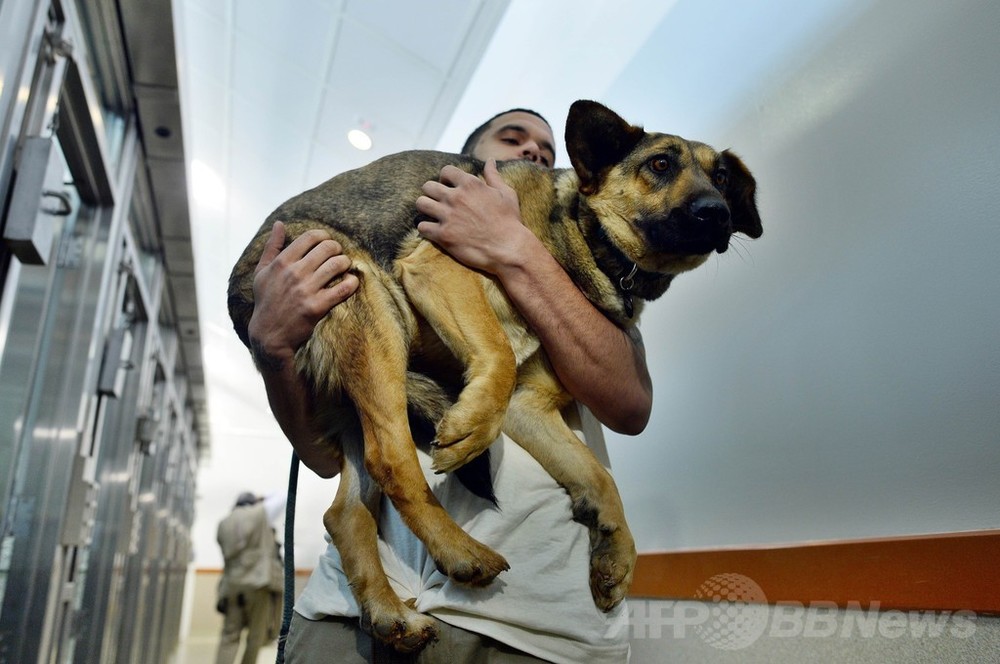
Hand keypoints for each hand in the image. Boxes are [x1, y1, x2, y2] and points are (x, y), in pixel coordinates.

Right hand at [247, 221, 358, 368]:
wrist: (269, 334)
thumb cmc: (266, 301)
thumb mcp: (261, 272)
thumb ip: (272, 246)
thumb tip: (279, 224)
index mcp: (281, 262)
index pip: (310, 237)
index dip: (324, 236)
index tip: (327, 243)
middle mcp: (294, 273)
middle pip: (327, 248)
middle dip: (337, 249)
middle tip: (338, 255)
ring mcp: (306, 290)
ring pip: (337, 265)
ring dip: (346, 263)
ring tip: (345, 267)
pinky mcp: (316, 307)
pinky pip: (343, 289)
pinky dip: (351, 282)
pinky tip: (351, 282)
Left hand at [415, 159, 532, 273]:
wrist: (508, 249)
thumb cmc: (509, 221)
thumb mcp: (506, 193)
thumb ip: (493, 176)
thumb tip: (490, 160)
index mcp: (470, 184)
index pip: (445, 171)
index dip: (446, 179)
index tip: (449, 188)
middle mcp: (456, 197)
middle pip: (428, 186)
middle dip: (432, 193)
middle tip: (439, 203)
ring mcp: (448, 216)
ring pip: (421, 204)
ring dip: (426, 209)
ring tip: (433, 215)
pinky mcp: (444, 235)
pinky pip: (422, 227)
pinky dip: (426, 229)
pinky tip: (434, 231)